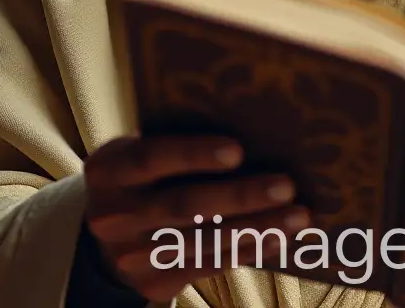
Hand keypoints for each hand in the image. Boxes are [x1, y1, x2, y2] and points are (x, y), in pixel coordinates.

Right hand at [83, 134, 309, 301]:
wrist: (105, 234)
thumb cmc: (144, 173)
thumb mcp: (140, 148)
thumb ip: (176, 137)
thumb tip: (249, 121)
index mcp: (110, 170)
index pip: (152, 158)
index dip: (194, 154)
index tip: (238, 150)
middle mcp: (115, 215)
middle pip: (185, 206)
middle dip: (240, 197)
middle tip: (286, 185)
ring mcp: (133, 255)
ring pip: (202, 241)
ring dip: (256, 228)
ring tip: (298, 215)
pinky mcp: (154, 282)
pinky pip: (208, 266)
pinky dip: (247, 250)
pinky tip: (278, 238)